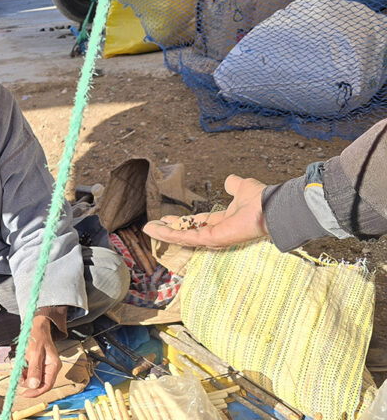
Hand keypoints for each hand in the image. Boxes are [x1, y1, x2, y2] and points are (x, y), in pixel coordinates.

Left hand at [22, 315, 60, 396]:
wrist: (36, 325)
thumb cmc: (37, 336)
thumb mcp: (34, 352)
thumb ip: (34, 369)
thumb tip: (33, 385)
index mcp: (54, 366)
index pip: (47, 385)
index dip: (36, 392)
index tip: (24, 394)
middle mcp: (50, 368)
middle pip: (39, 383)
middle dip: (28, 381)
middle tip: (18, 375)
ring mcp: (44, 366)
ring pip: (33, 379)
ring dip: (24, 375)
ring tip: (19, 365)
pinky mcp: (37, 364)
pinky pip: (29, 372)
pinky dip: (23, 370)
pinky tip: (20, 363)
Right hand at [143, 175, 268, 249]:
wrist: (270, 207)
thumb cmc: (260, 199)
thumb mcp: (242, 187)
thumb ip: (233, 185)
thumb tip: (229, 180)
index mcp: (223, 221)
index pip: (198, 223)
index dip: (182, 221)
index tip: (166, 217)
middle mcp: (217, 232)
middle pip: (187, 232)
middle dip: (169, 230)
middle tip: (152, 226)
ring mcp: (214, 238)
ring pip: (184, 237)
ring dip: (165, 234)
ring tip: (149, 229)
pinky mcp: (212, 240)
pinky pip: (188, 238)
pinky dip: (171, 235)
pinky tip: (157, 230)